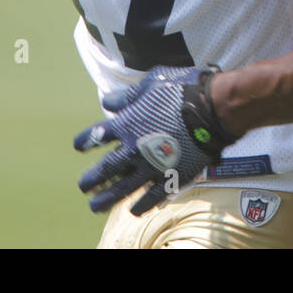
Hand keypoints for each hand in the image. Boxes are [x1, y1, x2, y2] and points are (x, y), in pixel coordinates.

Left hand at [73, 65, 239, 215]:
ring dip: (107, 198)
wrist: (213, 108)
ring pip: (122, 188)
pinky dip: (141, 204)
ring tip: (96, 206)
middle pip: (105, 169)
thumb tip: (108, 102)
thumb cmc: (183, 90)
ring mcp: (151, 166)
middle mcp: (134, 148)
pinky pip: (152, 196)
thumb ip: (128, 96)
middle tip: (83, 187)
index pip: (96, 136)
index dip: (84, 142)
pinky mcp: (170, 177)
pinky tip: (134, 210)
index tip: (79, 147)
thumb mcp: (151, 83)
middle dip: (91, 179)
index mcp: (127, 123)